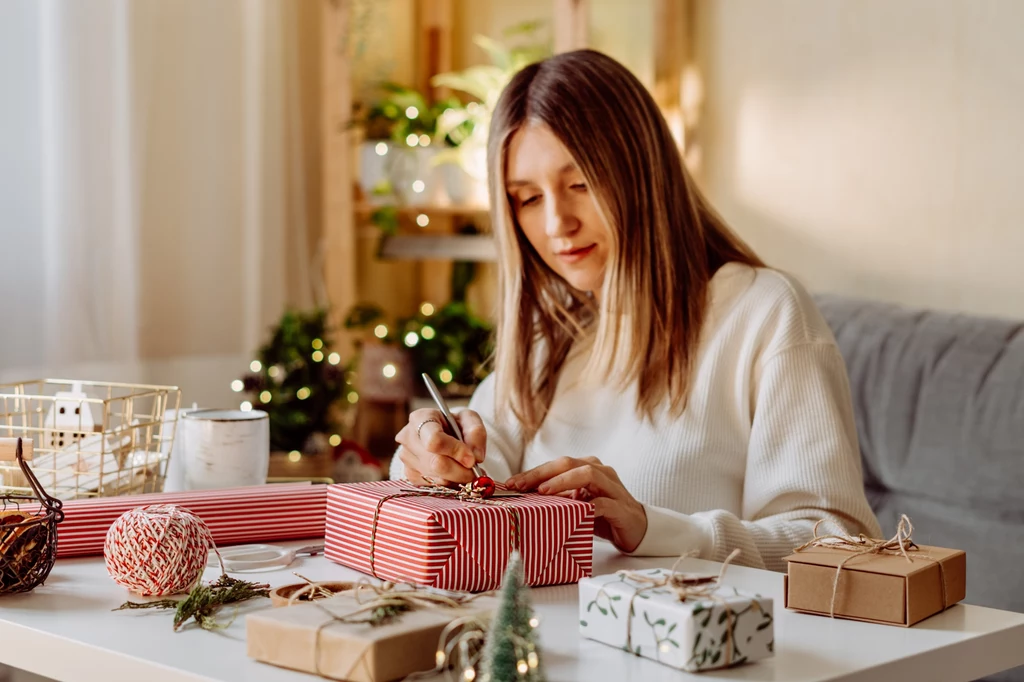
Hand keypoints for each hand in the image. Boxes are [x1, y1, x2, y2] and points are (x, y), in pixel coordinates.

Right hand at [394, 408, 486, 486]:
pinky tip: (453, 473)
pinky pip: (434, 486)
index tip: (472, 459)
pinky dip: (450, 483)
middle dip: (461, 471)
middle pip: (437, 464)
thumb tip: (476, 457)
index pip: (434, 440)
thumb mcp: (469, 419)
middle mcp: (408, 437)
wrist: (444, 433)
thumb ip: (476, 433)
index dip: (456, 452)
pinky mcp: (410, 474)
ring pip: (437, 478)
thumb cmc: (455, 424)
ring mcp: (407, 458)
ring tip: (465, 469)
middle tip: (475, 471)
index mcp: (420, 418)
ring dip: (458, 478)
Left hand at [506, 457, 647, 552]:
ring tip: (544, 492)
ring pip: (588, 474)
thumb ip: (558, 499)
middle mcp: (601, 472)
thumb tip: (524, 499)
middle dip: (542, 473)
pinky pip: (605, 502)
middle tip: (520, 486)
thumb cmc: (602, 515)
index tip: (511, 483)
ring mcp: (613, 488)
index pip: (557, 464)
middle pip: (569, 463)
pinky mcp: (622, 508)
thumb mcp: (576, 505)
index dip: (533, 472)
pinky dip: (589, 505)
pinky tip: (576, 512)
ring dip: (563, 481)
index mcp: (587, 468)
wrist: (637, 529)